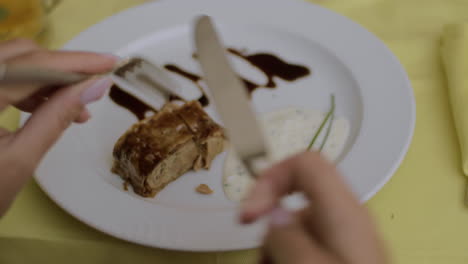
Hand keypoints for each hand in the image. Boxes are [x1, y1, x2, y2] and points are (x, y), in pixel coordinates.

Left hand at [0, 39, 116, 215]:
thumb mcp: (20, 159)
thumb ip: (57, 118)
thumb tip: (96, 87)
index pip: (33, 67)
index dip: (75, 62)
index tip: (109, 63)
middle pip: (22, 55)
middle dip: (63, 68)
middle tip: (95, 85)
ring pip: (15, 63)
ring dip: (50, 78)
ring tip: (77, 107)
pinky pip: (6, 76)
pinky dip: (32, 86)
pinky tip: (51, 107)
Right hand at [240, 152, 387, 263]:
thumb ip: (287, 237)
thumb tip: (272, 213)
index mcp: (344, 212)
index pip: (305, 164)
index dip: (271, 178)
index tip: (251, 214)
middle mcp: (345, 218)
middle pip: (293, 199)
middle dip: (268, 229)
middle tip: (263, 259)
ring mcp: (342, 237)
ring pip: (293, 226)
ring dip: (274, 250)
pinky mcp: (339, 254)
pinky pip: (304, 245)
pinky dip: (287, 257)